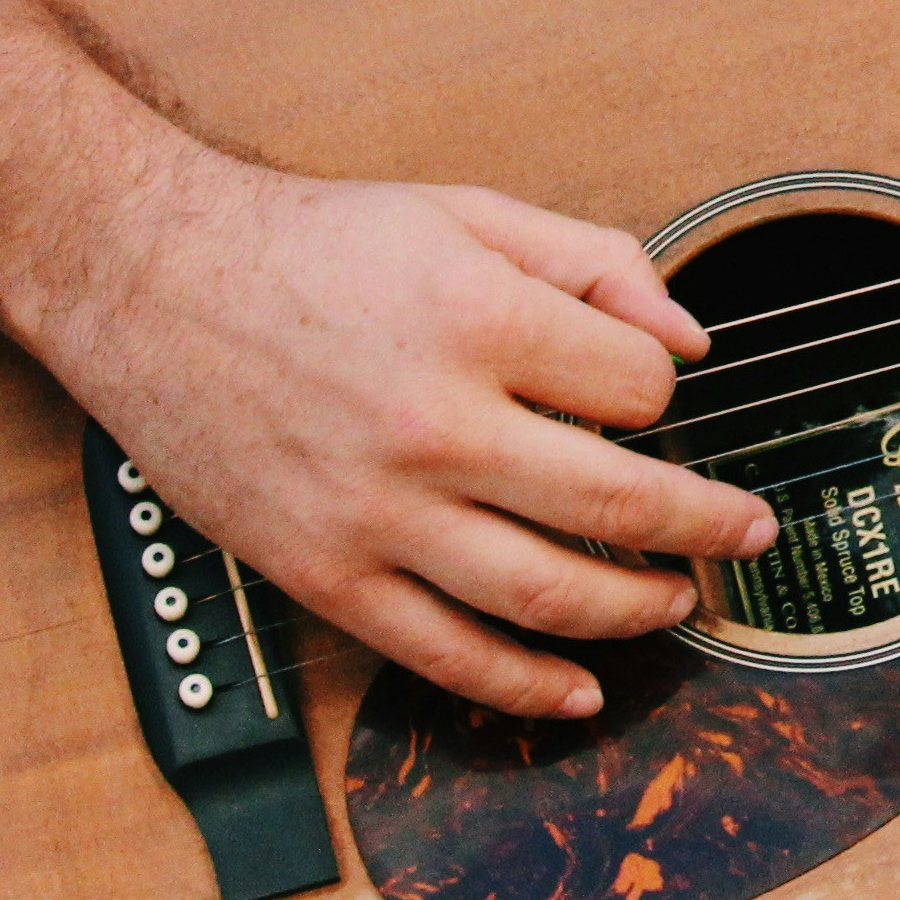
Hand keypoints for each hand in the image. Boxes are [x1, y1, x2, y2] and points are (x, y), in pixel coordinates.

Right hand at [19, 152, 778, 718]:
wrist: (150, 280)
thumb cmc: (313, 244)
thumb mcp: (471, 211)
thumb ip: (596, 264)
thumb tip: (693, 339)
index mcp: (479, 322)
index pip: (639, 389)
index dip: (665, 391)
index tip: (655, 396)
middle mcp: (431, 425)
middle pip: (618, 501)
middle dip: (707, 524)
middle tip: (749, 531)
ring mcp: (374, 512)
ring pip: (545, 593)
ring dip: (636, 608)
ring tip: (681, 599)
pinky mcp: (321, 573)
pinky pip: (440, 653)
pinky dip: (524, 685)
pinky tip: (580, 688)